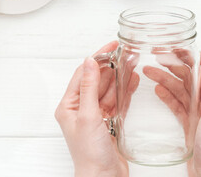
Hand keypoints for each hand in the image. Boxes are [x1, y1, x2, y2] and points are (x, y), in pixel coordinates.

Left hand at [55, 41, 128, 176]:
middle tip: (125, 53)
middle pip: (97, 80)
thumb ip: (90, 87)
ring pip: (108, 91)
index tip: (110, 46)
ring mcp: (95, 117)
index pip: (83, 74)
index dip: (97, 58)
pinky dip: (125, 92)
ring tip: (131, 63)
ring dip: (119, 77)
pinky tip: (132, 81)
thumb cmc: (89, 154)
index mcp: (68, 106)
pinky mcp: (109, 124)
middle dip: (111, 66)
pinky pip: (117, 103)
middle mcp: (80, 110)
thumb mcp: (88, 115)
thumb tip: (90, 62)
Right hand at [144, 52, 200, 176]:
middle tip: (159, 57)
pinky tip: (158, 90)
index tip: (179, 48)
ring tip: (150, 72)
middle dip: (176, 66)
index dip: (195, 56)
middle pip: (193, 77)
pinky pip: (178, 104)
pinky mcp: (192, 123)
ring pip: (183, 90)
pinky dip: (167, 96)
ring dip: (167, 80)